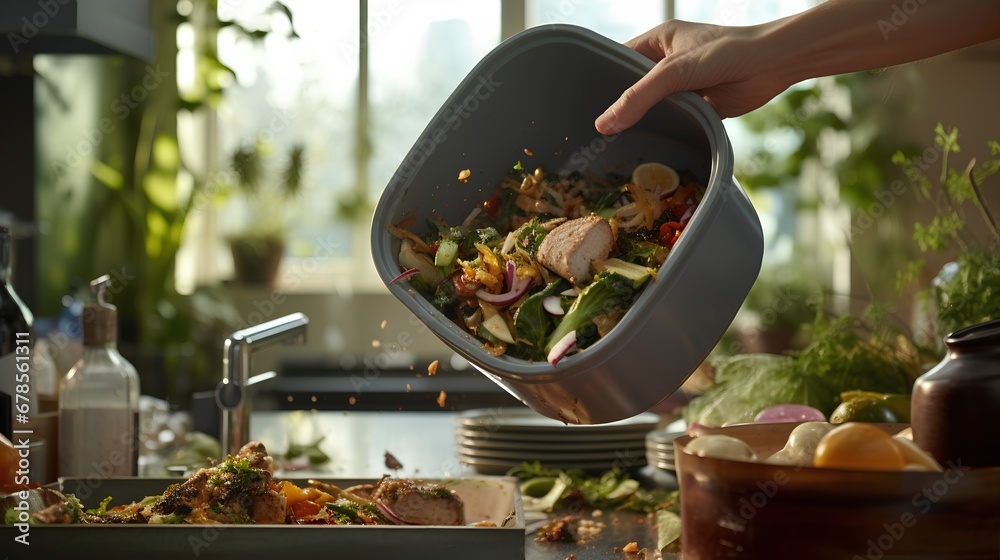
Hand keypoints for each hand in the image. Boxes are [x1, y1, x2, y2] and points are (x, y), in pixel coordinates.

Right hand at [595, 20, 788, 134]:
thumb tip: (605, 124)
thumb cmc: (726, 52)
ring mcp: (683, 86)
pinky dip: (666, 133)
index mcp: (658, 42)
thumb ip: (639, 97)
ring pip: (654, 107)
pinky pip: (674, 122)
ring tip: (615, 145)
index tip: (584, 105)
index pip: (619, 60)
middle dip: (621, 108)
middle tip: (597, 133)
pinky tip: (649, 147)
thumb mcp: (675, 71)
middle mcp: (668, 63)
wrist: (773, 64)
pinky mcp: (699, 106)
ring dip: (643, 122)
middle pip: (635, 88)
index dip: (603, 81)